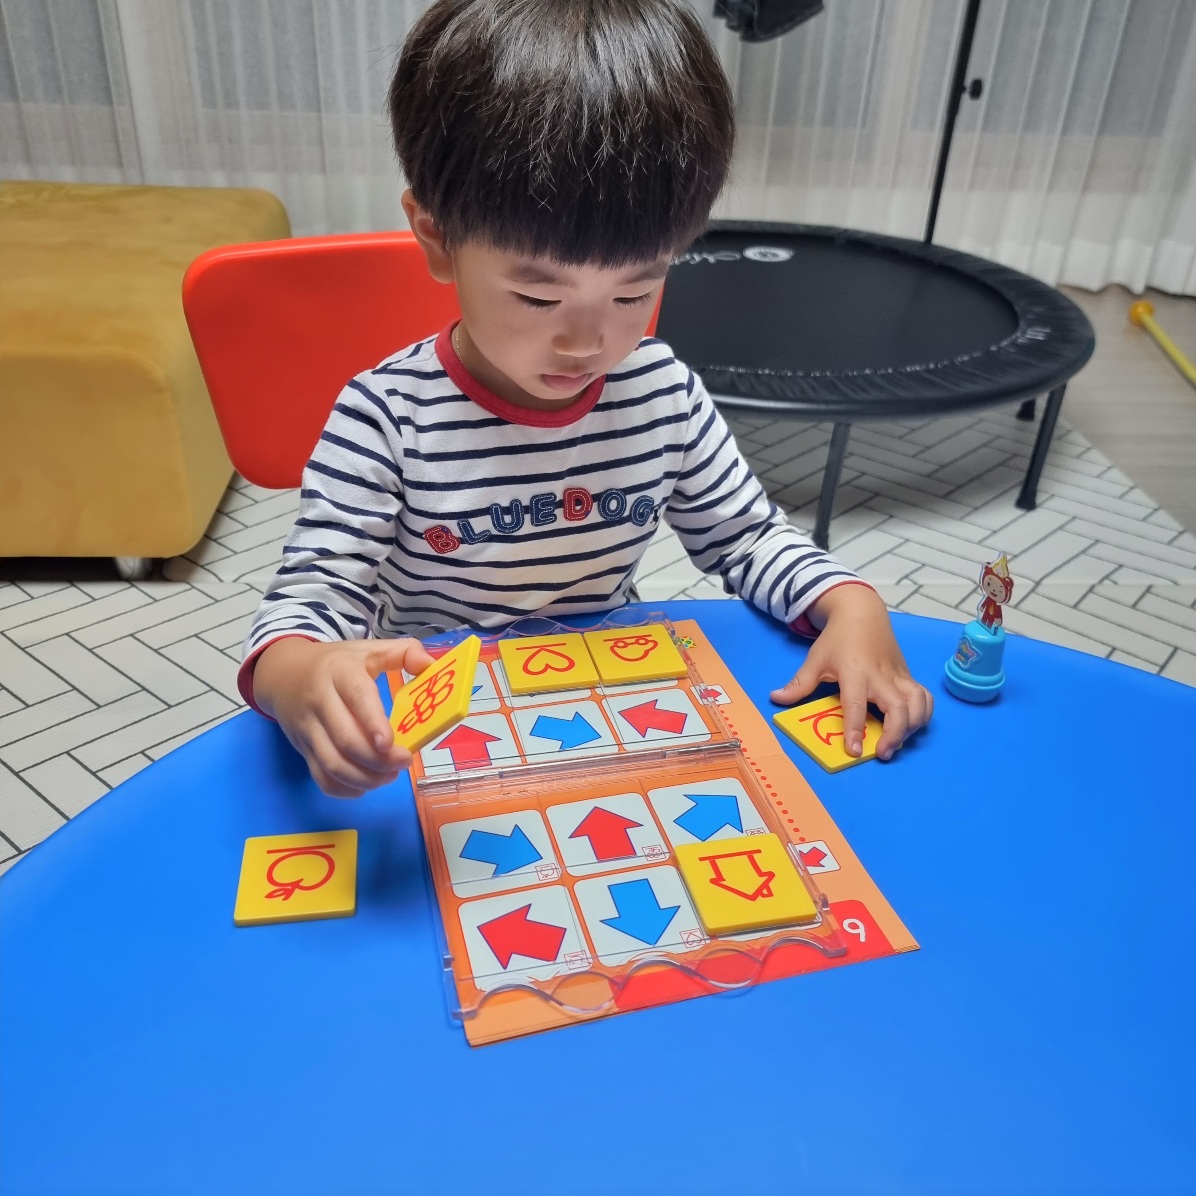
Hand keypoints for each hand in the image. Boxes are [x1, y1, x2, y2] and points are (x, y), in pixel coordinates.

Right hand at [253, 636, 435, 796]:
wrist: (283, 674)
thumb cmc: (336, 663)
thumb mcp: (367, 649)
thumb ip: (403, 653)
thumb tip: (430, 666)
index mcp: (341, 672)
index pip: (357, 697)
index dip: (373, 723)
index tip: (391, 744)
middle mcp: (320, 701)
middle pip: (346, 739)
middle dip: (378, 759)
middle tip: (404, 761)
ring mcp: (308, 729)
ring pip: (333, 764)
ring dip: (365, 778)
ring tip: (389, 775)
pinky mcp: (302, 749)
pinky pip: (321, 777)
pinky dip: (345, 788)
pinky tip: (366, 784)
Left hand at [771, 584, 932, 760]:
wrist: (862, 613)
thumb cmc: (838, 638)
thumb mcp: (815, 659)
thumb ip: (799, 683)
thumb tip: (776, 698)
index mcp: (855, 673)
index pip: (856, 706)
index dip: (855, 730)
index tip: (853, 751)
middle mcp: (881, 676)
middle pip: (897, 708)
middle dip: (894, 734)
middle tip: (882, 753)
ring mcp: (898, 676)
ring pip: (917, 703)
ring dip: (912, 726)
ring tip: (897, 742)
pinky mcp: (908, 676)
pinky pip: (924, 697)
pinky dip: (924, 713)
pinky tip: (912, 725)